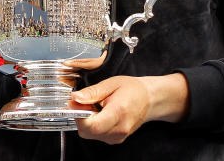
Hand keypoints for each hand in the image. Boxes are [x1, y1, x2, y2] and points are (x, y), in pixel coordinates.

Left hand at [72, 73, 188, 144]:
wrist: (149, 100)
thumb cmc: (132, 90)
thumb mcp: (111, 84)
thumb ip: (92, 92)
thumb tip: (75, 98)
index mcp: (118, 113)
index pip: (92, 125)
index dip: (78, 115)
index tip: (73, 103)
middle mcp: (119, 129)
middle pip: (88, 131)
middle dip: (79, 116)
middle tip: (82, 102)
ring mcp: (118, 136)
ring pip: (90, 134)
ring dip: (85, 121)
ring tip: (93, 106)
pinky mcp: (116, 139)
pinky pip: (96, 135)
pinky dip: (92, 124)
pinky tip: (98, 113)